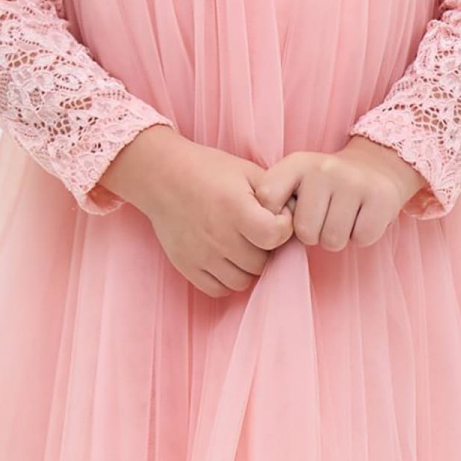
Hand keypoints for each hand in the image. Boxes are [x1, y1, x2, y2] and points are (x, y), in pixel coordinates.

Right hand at [101, 126, 296, 297]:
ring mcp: (200, 255)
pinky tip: (226, 259)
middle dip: (266, 249)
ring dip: (248, 267)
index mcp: (234, 208)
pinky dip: (227, 279)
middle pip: (261, 263)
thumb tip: (299, 217)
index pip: (274, 236)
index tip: (277, 218)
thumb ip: (275, 194)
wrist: (162, 177)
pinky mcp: (187, 266)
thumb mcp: (246, 171)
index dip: (283, 229)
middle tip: (258, 232)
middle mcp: (217, 235)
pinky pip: (219, 289)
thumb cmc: (209, 171)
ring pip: (242, 281)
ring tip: (242, 246)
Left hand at [251, 136, 426, 250]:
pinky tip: (361, 218)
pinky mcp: (380, 198)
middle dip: (314, 234)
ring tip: (342, 218)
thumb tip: (268, 233)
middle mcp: (324, 168)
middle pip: (305, 231)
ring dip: (336, 238)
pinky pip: (361, 239)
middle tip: (325, 217)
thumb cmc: (325, 186)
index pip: (267, 197)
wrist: (376, 167)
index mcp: (297, 163)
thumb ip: (276, 200)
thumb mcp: (296, 181)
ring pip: (333, 240)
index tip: (288, 217)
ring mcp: (354, 181)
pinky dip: (360, 236)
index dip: (274, 219)